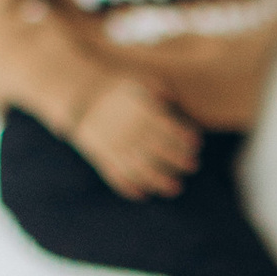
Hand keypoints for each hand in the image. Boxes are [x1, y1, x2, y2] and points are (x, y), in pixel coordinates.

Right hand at [73, 69, 203, 199]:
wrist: (78, 96)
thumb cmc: (113, 87)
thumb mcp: (136, 80)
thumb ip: (158, 88)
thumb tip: (175, 100)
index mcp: (141, 113)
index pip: (170, 129)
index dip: (185, 138)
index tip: (197, 144)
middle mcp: (130, 132)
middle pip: (160, 152)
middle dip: (179, 161)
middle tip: (193, 166)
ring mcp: (115, 147)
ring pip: (141, 170)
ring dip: (160, 182)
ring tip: (176, 188)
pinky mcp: (102, 158)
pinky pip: (116, 177)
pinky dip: (129, 188)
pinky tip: (144, 195)